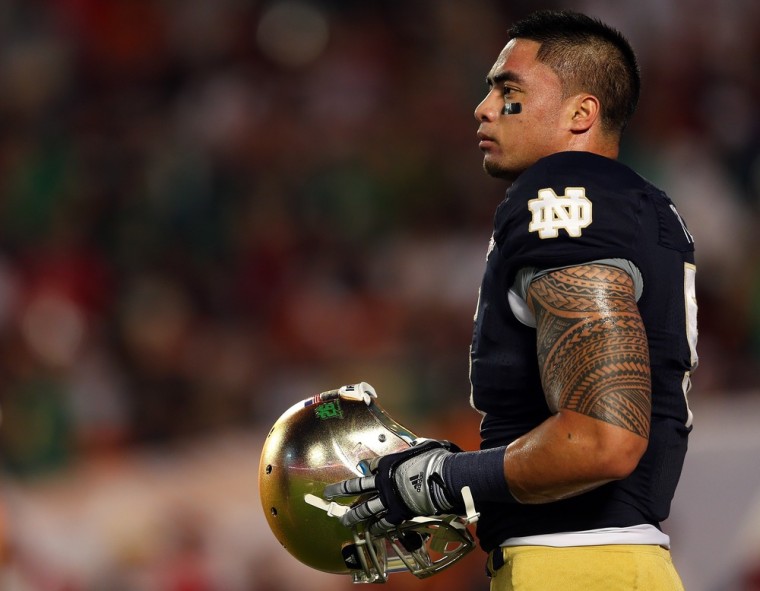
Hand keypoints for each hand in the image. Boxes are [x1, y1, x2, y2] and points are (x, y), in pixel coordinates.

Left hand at [323, 439, 460, 532]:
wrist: (442, 479)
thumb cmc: (436, 460)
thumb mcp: (426, 447)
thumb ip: (419, 447)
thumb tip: (423, 444)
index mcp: (388, 463)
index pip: (372, 465)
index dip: (368, 467)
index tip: (365, 468)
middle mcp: (382, 481)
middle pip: (356, 486)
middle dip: (341, 490)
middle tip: (328, 493)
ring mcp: (388, 499)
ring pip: (364, 508)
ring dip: (353, 514)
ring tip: (343, 520)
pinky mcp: (397, 514)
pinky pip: (383, 523)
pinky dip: (377, 527)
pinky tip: (371, 531)